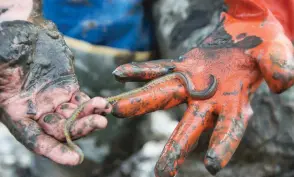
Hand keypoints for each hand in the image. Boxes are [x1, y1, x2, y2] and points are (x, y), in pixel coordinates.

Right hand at [0, 19, 111, 164]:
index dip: (54, 151)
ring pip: (74, 118)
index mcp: (15, 111)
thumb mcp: (1, 58)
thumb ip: (4, 70)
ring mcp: (53, 101)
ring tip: (103, 108)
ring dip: (90, 117)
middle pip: (60, 130)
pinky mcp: (67, 89)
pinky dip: (93, 105)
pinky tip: (104, 104)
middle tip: (99, 122)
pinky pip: (82, 102)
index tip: (75, 158)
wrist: (25, 30)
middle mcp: (36, 111)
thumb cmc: (8, 42)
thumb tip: (6, 76)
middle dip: (80, 129)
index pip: (35, 138)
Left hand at [108, 0, 293, 175]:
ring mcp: (192, 84)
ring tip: (116, 111)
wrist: (248, 36)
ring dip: (140, 103)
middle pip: (190, 126)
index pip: (229, 129)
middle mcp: (209, 100)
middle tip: (162, 172)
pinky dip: (140, 72)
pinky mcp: (182, 66)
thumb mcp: (279, 54)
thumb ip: (280, 67)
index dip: (223, 145)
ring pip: (164, 96)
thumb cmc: (267, 48)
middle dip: (176, 147)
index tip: (212, 165)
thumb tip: (283, 83)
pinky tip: (119, 74)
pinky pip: (159, 69)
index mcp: (235, 104)